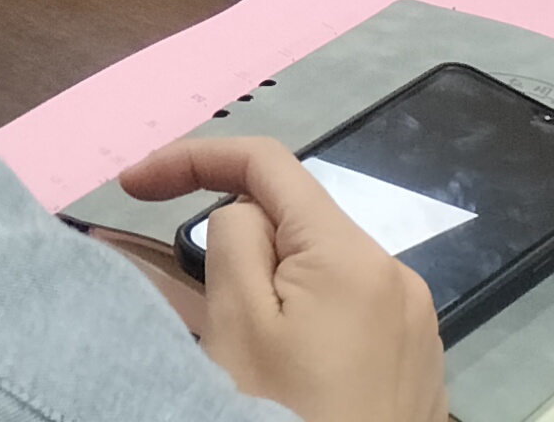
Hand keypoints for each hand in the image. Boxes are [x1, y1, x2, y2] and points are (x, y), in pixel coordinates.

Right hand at [116, 139, 443, 421]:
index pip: (267, 162)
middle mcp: (398, 276)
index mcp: (352, 255)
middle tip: (201, 302)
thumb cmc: (285, 416)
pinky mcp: (419, 363)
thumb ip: (233, 240)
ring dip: (272, 283)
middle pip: (297, 221)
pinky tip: (293, 373)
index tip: (135, 187)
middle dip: (239, 240)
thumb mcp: (237, 325)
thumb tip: (246, 214)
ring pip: (321, 268)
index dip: (193, 158)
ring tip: (248, 349)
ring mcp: (416, 323)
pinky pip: (350, 311)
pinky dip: (308, 318)